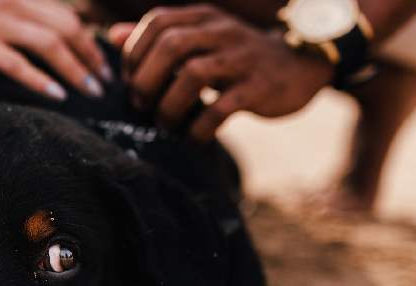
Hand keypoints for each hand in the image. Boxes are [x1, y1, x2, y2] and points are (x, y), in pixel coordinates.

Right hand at [0, 0, 110, 99]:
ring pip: (51, 45)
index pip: (65, 12)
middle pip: (68, 26)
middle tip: (106, 80)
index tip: (99, 59)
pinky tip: (58, 96)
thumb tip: (25, 36)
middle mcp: (11, 0)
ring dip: (78, 69)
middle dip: (92, 55)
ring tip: (92, 91)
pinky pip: (17, 64)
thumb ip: (7, 12)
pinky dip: (42, 80)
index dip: (88, 37)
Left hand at [109, 5, 333, 140]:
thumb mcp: (201, 38)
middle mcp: (221, 31)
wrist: (302, 65)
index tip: (130, 82)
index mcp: (204, 17)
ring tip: (164, 124)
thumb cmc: (239, 57)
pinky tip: (193, 138)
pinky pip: (222, 107)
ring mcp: (242, 58)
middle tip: (141, 105)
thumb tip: (113, 36)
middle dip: (146, 80)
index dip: (135, 53)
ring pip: (194, 74)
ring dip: (170, 105)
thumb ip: (158, 38)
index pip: (157, 22)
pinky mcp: (259, 87)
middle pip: (171, 45)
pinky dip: (200, 127)